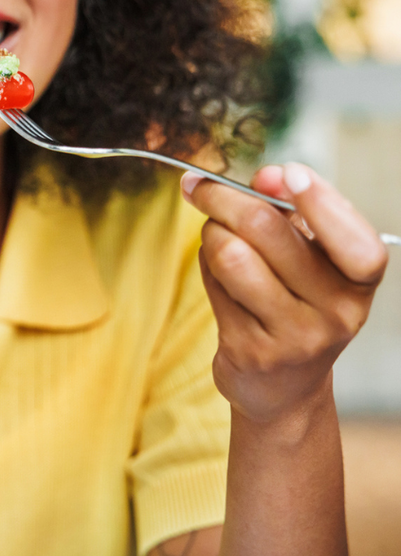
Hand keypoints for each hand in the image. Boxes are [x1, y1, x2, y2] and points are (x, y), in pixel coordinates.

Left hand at [181, 163, 387, 427]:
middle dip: (223, 197)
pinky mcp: (251, 350)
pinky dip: (205, 266)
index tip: (287, 173)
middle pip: (267, 230)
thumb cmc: (295, 303)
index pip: (357, 243)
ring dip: (210, 234)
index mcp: (359, 281)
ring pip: (231, 255)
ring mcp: (294, 336)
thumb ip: (290, 212)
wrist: (283, 387)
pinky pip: (213, 285)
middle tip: (199, 186)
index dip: (323, 203)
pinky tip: (215, 272)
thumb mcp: (309, 258)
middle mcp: (337, 311)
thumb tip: (267, 176)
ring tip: (214, 237)